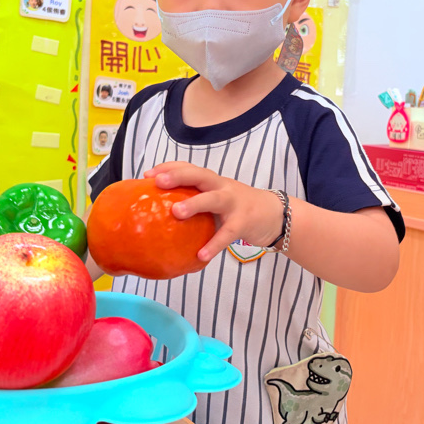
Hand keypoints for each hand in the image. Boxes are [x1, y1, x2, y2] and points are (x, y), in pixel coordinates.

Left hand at [144, 162, 283, 261]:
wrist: (274, 214)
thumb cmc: (238, 207)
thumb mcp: (216, 199)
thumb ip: (195, 203)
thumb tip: (161, 217)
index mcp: (212, 181)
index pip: (189, 168)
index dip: (169, 168)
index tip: (148, 175)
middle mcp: (221, 187)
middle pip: (199, 175)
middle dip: (178, 176)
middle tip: (158, 182)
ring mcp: (234, 203)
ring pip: (213, 199)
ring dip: (195, 203)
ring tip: (176, 212)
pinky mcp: (244, 222)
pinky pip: (227, 234)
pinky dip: (214, 245)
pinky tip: (200, 255)